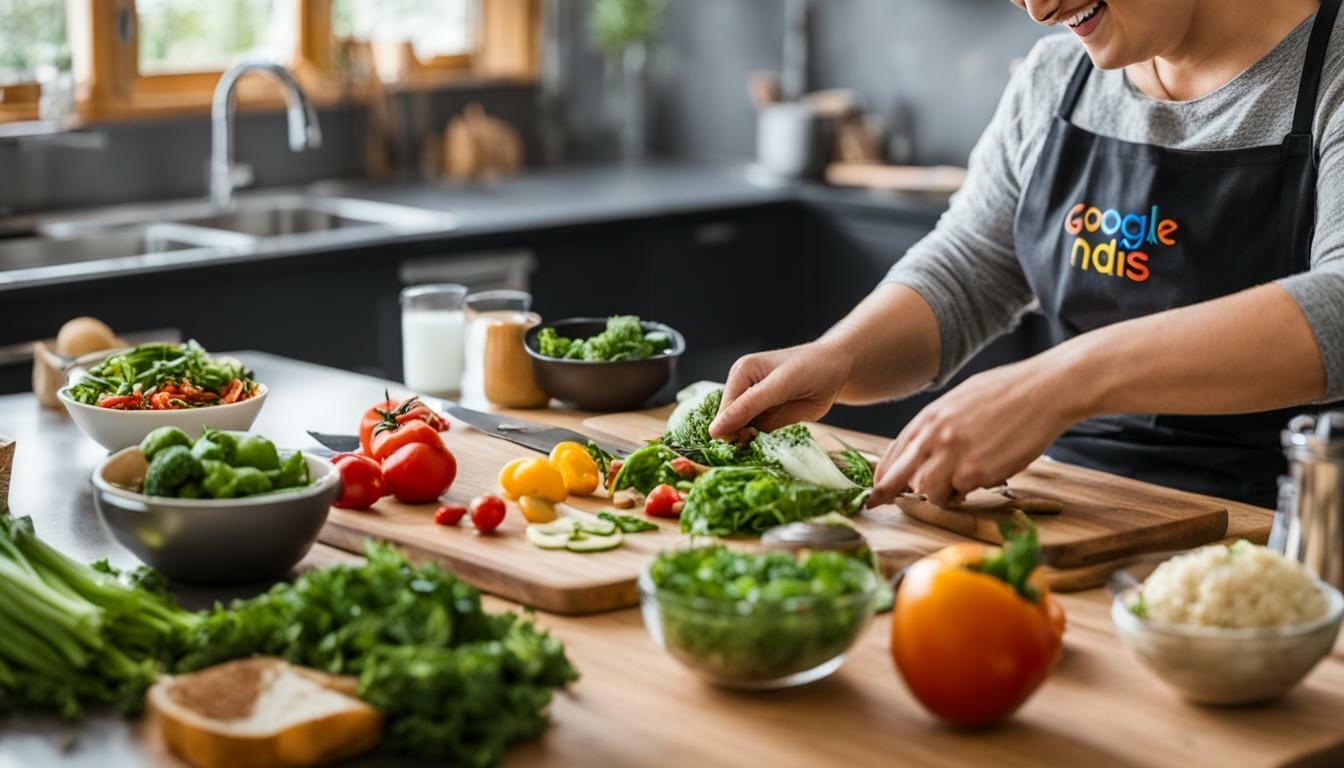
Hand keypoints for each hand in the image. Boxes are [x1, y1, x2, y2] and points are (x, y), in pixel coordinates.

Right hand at [709, 341, 853, 439]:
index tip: (744, 442)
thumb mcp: (780, 385)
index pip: (725, 409)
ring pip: (742, 433)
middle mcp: (743, 389)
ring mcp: (755, 406)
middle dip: (739, 437)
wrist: (836, 369)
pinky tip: (770, 443)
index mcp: (741, 373)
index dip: (729, 429)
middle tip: (757, 442)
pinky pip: (758, 437)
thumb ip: (749, 407)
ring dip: (750, 443)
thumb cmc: (811, 367)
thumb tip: (714, 430)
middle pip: (730, 423)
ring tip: (765, 442)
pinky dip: (761, 444)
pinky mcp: (768, 419)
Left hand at [868, 357, 1088, 507]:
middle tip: (885, 504)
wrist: (1046, 389)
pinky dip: (971, 490)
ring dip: (942, 494)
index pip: (894, 453)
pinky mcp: (977, 472)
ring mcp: (954, 454)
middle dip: (892, 494)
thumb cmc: (1008, 393)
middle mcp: (935, 436)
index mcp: (929, 416)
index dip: (882, 476)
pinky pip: (962, 493)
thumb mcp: (960, 400)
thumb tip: (921, 451)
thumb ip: (937, 425)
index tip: (875, 491)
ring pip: (929, 492)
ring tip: (963, 480)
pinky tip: (987, 472)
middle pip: (901, 478)